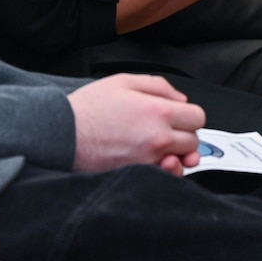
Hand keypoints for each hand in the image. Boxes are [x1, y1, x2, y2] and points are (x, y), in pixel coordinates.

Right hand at [67, 74, 203, 174]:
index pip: (198, 118)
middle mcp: (158, 139)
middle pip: (192, 142)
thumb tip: (180, 99)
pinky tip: (151, 161)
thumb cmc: (88, 109)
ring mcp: (149, 161)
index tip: (178, 116)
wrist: (64, 134)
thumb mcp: (124, 81)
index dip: (188, 115)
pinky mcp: (138, 176)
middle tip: (164, 131)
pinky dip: (163, 172)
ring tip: (159, 149)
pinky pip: (164, 179)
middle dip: (182, 135)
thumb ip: (158, 86)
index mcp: (158, 112)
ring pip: (181, 164)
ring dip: (176, 156)